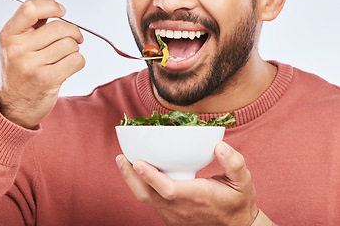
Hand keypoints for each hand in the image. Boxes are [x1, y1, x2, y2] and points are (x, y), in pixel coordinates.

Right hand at [0, 0, 84, 128]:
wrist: (16, 105)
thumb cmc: (20, 73)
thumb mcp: (20, 44)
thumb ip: (34, 20)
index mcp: (9, 36)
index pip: (31, 8)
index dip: (52, 6)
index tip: (62, 11)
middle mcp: (17, 49)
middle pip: (59, 28)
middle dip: (74, 32)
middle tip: (75, 39)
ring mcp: (31, 65)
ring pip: (71, 45)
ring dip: (75, 50)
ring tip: (66, 57)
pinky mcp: (47, 79)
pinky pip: (77, 60)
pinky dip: (78, 62)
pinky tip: (69, 67)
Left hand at [116, 141, 258, 225]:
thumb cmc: (238, 202)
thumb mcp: (243, 181)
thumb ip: (234, 163)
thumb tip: (220, 146)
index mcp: (198, 197)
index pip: (169, 190)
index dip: (151, 177)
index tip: (138, 162)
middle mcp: (182, 208)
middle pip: (149, 195)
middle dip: (131, 177)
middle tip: (120, 159)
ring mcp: (175, 215)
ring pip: (147, 199)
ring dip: (133, 182)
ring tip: (123, 163)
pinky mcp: (172, 217)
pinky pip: (152, 202)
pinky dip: (142, 188)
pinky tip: (138, 174)